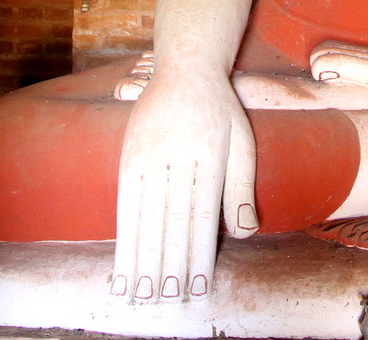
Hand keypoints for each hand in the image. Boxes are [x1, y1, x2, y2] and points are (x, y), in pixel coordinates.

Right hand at [111, 70, 257, 303]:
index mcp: (209, 157)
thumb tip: (245, 233)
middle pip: (171, 220)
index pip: (202, 214)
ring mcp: (148, 158)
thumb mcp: (241, 142)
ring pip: (144, 216)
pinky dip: (123, 237)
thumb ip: (241, 188)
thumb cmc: (220, 111)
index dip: (198, 253)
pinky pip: (124, 204)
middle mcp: (176, 158)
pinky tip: (122, 263)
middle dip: (169, 263)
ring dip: (142, 258)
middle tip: (168, 299)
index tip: (198, 286)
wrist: (185, 69)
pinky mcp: (128, 158)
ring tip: (141, 292)